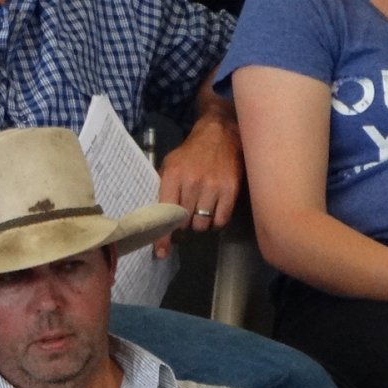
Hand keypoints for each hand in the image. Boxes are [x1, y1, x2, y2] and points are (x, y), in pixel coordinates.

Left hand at [154, 117, 242, 258]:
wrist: (219, 134)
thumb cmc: (190, 154)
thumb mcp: (170, 166)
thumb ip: (164, 191)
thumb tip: (157, 222)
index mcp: (172, 176)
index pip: (164, 214)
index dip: (163, 237)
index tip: (162, 253)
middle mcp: (192, 182)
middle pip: (184, 222)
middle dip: (182, 225)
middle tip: (185, 218)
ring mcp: (213, 186)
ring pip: (202, 224)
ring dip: (200, 224)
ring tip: (200, 212)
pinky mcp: (231, 189)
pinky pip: (221, 219)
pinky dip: (216, 221)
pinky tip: (213, 212)